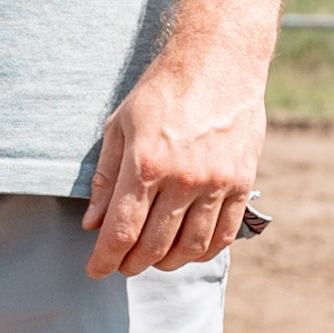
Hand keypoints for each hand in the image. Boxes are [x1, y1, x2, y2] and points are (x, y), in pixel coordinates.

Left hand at [82, 48, 265, 277]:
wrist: (219, 62)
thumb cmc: (161, 91)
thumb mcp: (119, 125)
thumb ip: (104, 177)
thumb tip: (92, 223)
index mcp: (146, 164)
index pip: (122, 230)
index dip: (105, 258)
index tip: (95, 270)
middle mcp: (183, 179)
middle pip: (154, 245)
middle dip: (131, 264)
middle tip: (121, 265)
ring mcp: (216, 183)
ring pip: (190, 247)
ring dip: (167, 262)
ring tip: (153, 259)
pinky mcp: (242, 183)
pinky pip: (224, 234)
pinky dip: (204, 251)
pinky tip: (188, 250)